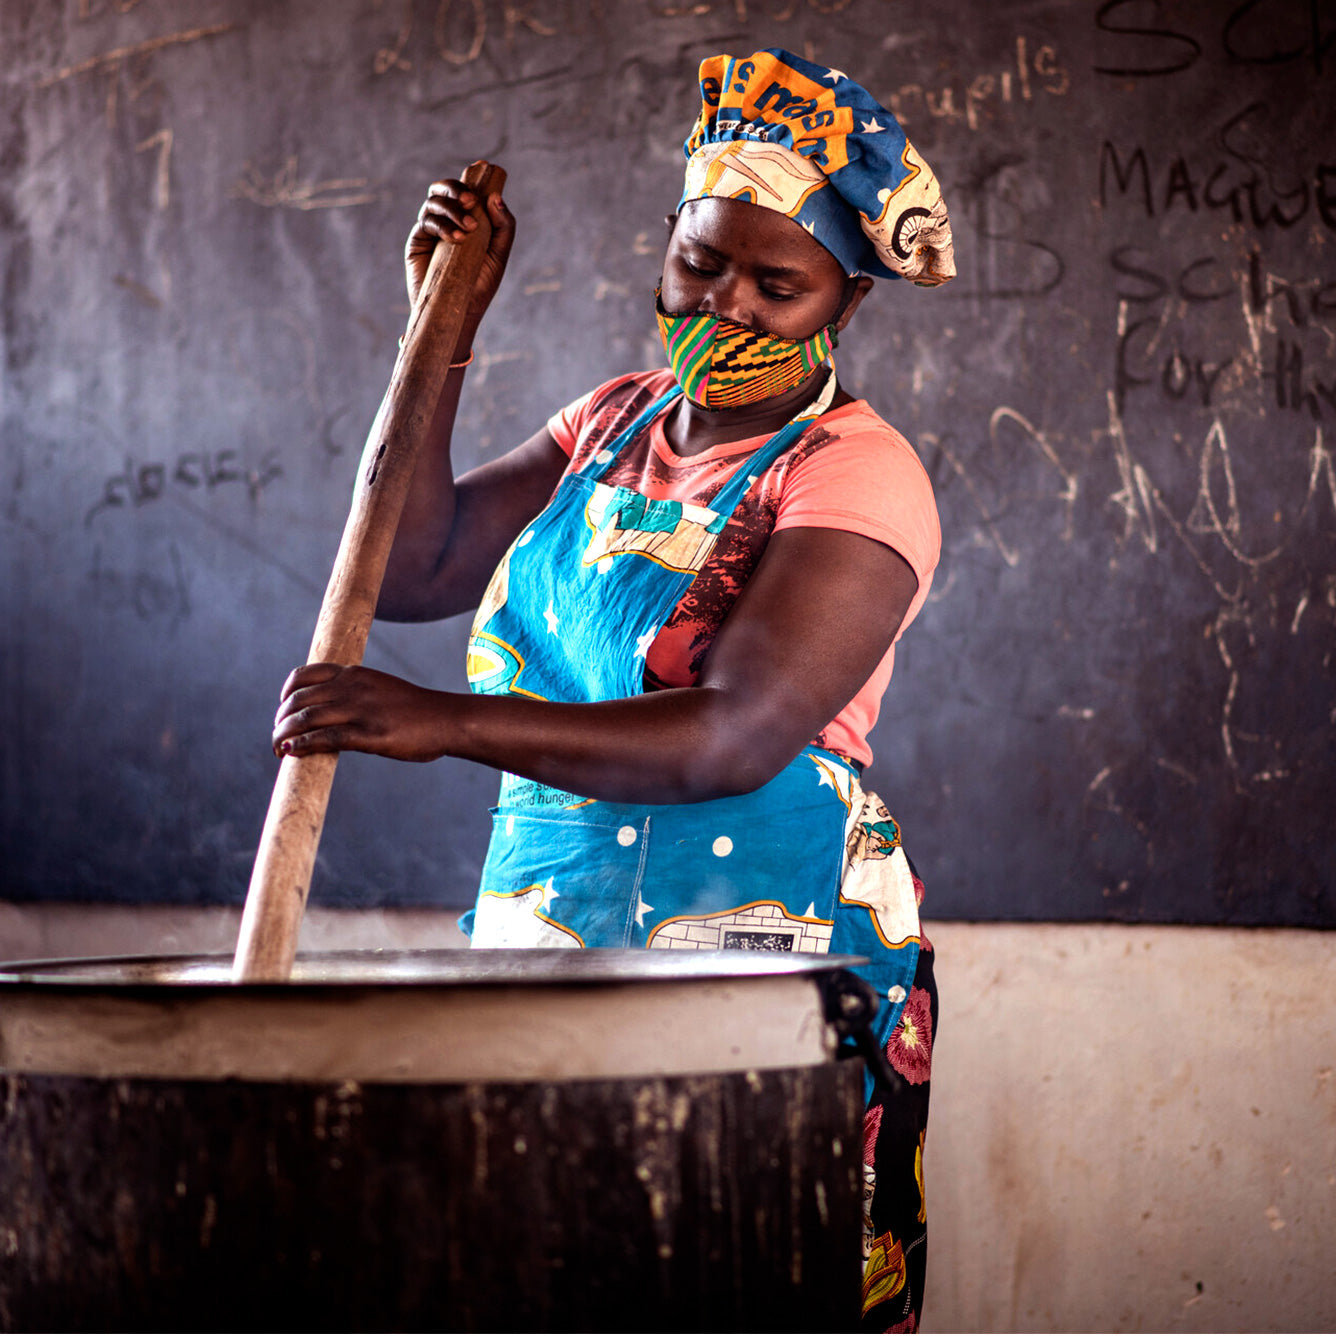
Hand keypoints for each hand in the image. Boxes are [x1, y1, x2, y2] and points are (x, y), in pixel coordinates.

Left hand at [272, 664, 452, 762]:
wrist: (446, 719)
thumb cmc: (415, 709)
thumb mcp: (380, 688)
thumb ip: (354, 693)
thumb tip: (329, 711)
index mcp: (354, 674)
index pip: (304, 675)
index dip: (286, 693)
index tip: (284, 709)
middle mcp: (352, 687)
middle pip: (299, 700)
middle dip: (281, 720)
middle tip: (278, 736)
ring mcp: (360, 710)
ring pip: (306, 719)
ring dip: (283, 735)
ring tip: (278, 749)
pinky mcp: (369, 735)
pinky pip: (324, 738)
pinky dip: (301, 745)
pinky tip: (292, 752)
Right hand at [404, 161, 514, 356]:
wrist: (459, 313)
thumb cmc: (479, 285)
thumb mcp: (498, 256)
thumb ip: (503, 227)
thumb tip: (495, 197)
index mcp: (466, 219)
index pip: (465, 190)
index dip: (471, 177)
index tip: (484, 168)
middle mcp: (446, 220)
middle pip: (443, 188)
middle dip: (457, 188)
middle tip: (472, 201)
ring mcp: (431, 230)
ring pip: (433, 201)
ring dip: (452, 209)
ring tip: (468, 229)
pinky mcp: (417, 242)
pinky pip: (426, 222)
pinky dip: (442, 225)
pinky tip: (456, 239)